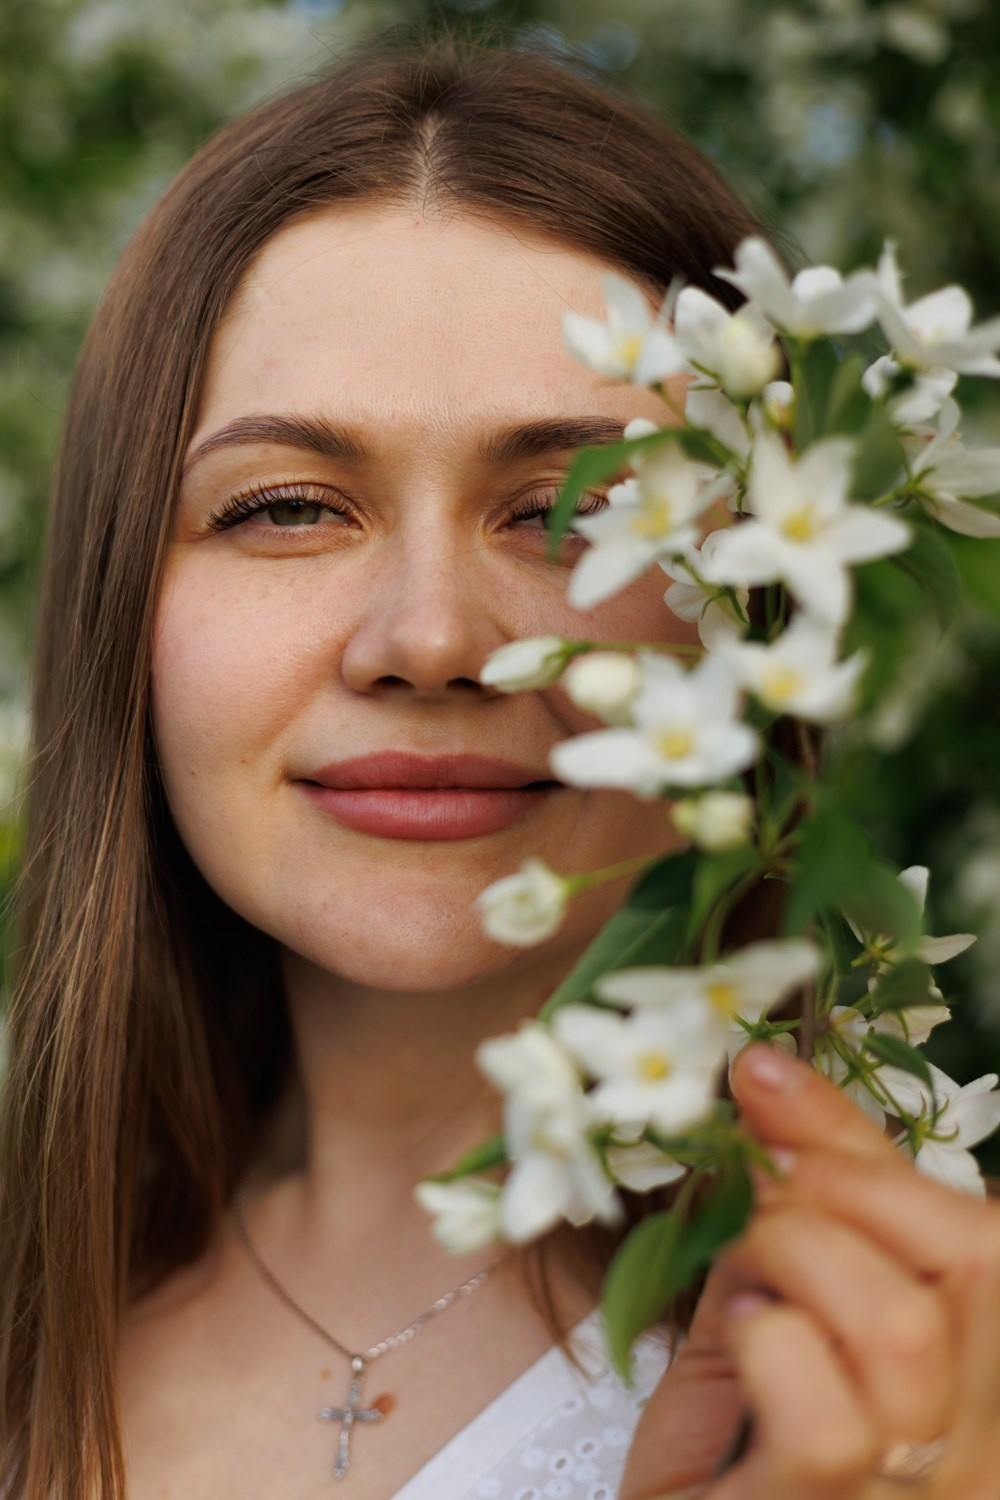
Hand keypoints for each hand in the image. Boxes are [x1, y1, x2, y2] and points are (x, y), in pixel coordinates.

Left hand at [618, 1042, 999, 1498]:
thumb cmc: (726, 1456)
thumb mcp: (769, 1309)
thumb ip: (793, 1205)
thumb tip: (764, 1072)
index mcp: (980, 1379)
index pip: (988, 1235)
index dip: (872, 1146)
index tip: (764, 1089)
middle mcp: (983, 1444)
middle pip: (974, 1257)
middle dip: (840, 1186)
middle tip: (756, 1192)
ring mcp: (928, 1495)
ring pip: (902, 1325)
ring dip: (791, 1262)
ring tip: (744, 1293)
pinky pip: (828, 1417)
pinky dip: (766, 1350)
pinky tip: (741, 1356)